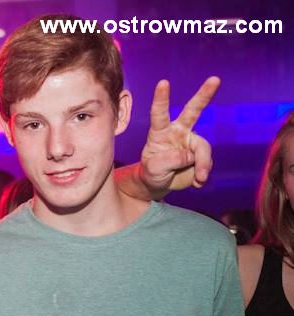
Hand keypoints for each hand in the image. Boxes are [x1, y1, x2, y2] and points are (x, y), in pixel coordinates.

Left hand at [139, 76, 219, 193]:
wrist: (159, 184)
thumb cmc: (152, 173)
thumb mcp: (153, 169)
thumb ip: (168, 160)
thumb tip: (189, 155)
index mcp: (160, 132)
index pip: (160, 114)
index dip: (161, 99)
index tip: (163, 83)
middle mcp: (178, 132)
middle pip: (193, 110)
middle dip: (204, 94)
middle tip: (215, 79)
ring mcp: (191, 141)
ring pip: (203, 148)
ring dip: (203, 164)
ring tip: (199, 178)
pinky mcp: (200, 153)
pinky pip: (206, 162)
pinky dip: (203, 173)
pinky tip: (197, 181)